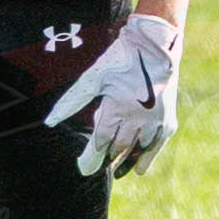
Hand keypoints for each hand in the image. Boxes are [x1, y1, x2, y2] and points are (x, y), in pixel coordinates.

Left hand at [44, 14, 181, 177]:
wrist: (155, 46)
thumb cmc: (120, 60)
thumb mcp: (94, 78)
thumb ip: (72, 101)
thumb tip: (50, 121)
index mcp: (117, 106)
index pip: (101, 141)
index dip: (92, 156)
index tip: (84, 167)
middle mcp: (138, 117)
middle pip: (119, 147)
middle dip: (108, 158)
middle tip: (99, 166)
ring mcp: (156, 120)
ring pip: (138, 150)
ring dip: (126, 161)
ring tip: (117, 171)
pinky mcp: (169, 120)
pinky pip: (156, 146)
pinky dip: (147, 158)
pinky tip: (138, 169)